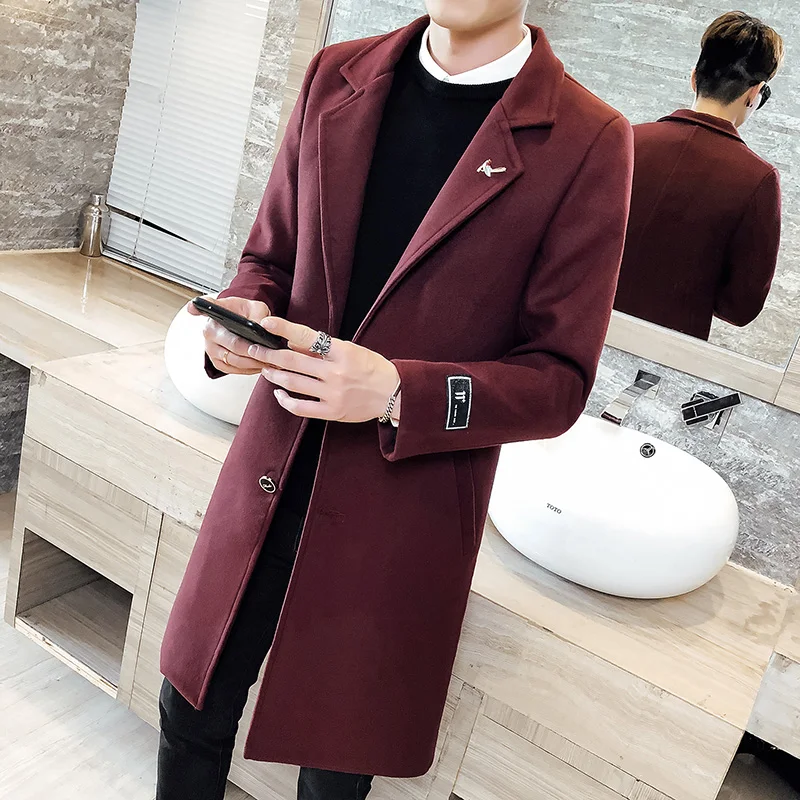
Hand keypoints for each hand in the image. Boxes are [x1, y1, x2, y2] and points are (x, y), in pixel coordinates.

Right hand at [187, 294, 270, 374]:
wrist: (243, 325)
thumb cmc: (246, 315)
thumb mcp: (256, 307)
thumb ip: (259, 314)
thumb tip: (263, 326)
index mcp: (214, 316)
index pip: (203, 309)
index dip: (197, 308)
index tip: (193, 307)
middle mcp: (209, 332)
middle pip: (232, 346)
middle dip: (252, 352)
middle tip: (267, 353)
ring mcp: (211, 349)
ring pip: (234, 361)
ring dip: (252, 363)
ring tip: (268, 361)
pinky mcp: (218, 362)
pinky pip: (233, 370)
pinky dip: (248, 370)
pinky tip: (259, 365)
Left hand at [247, 317, 399, 422]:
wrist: (393, 393)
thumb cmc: (372, 368)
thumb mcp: (350, 350)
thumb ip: (323, 349)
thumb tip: (294, 344)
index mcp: (341, 351)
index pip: (307, 336)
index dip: (284, 329)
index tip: (266, 323)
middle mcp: (336, 372)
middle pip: (293, 361)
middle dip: (269, 355)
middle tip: (254, 350)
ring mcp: (333, 393)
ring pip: (293, 383)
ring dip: (274, 375)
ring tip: (265, 369)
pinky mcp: (332, 411)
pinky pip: (301, 407)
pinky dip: (286, 400)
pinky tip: (279, 394)